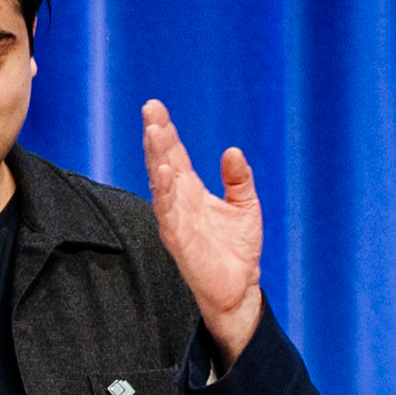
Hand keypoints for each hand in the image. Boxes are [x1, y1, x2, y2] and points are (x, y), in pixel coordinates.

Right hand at [139, 101, 266, 350]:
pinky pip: (168, 213)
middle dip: (156, 137)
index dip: (165, 131)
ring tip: (154, 133)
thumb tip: (232, 151)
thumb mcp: (245, 205)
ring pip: (160, 184)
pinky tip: (164, 173)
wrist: (239, 287)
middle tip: (150, 111)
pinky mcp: (178, 240)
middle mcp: (178, 202)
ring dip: (156, 158)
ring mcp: (175, 220)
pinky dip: (164, 193)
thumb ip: (238, 179)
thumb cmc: (237, 248)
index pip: (174, 155)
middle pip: (162, 162)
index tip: (155, 107)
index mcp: (191, 190)